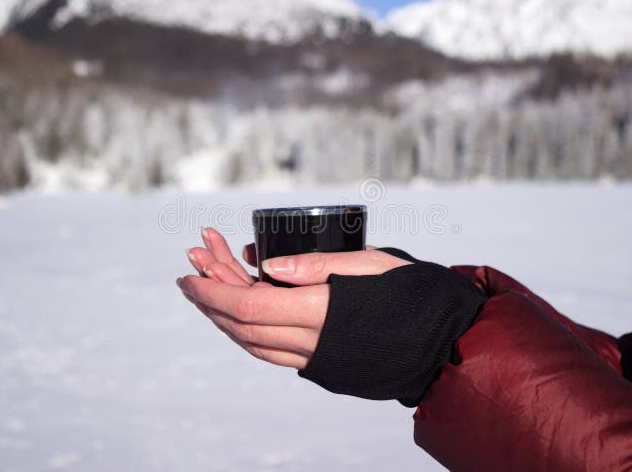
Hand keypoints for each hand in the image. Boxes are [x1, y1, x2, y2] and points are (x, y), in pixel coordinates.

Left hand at [178, 229, 410, 368]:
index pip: (251, 304)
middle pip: (243, 325)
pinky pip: (271, 352)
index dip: (214, 290)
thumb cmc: (414, 294)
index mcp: (323, 312)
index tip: (189, 273)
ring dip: (224, 316)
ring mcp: (318, 359)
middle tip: (188, 274)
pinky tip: (240, 310)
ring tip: (207, 287)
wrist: (444, 343)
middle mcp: (314, 342)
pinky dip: (247, 331)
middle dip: (209, 300)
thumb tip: (268, 265)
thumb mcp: (371, 264)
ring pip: (254, 342)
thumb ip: (319, 265)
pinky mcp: (323, 366)